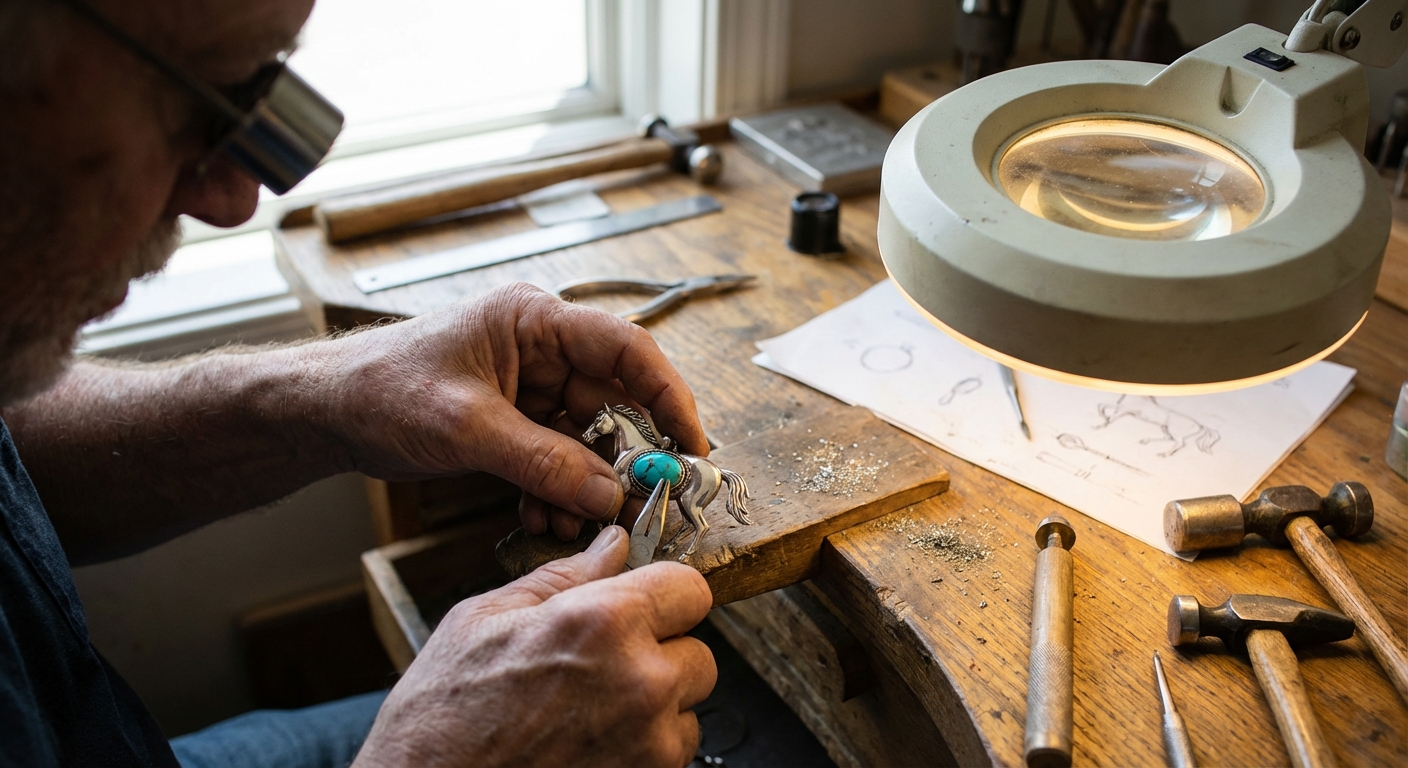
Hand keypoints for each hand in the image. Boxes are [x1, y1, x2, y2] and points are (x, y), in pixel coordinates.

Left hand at [314, 283, 707, 536]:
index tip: (691, 445)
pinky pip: (558, 457)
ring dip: (588, 483)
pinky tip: (547, 516)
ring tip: (580, 520)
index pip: (626, 349)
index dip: (668, 395)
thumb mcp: (468, 428)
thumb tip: (610, 496)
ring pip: (587, 438)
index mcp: (535, 321)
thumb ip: (544, 462)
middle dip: (627, 457)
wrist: (327, 413)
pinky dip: (558, 488)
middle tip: (644, 502)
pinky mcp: (515, 420)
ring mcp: (529, 385)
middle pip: (614, 400)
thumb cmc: (381, 390)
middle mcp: (541, 348)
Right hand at [355, 525, 715, 767]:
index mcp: (603, 623)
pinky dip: (644, 748)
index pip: (690, 589)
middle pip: (699, 652)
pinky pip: (672, 754)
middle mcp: (640, 682)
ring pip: (688, 708)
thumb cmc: (440, 718)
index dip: (666, 594)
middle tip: (605, 665)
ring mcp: (649, 743)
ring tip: (589, 710)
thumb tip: (610, 548)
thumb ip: (563, 579)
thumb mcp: (485, 620)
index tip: (648, 604)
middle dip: (661, 654)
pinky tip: (589, 742)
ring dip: (656, 706)